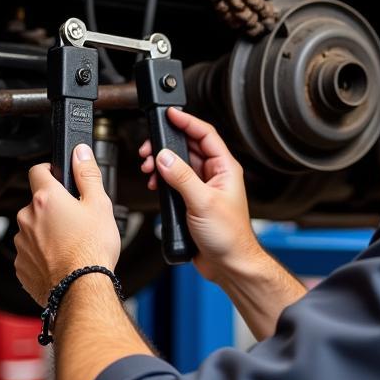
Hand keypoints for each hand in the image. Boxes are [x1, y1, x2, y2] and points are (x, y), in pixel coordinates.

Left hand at [14, 143, 121, 307]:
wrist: (81, 288)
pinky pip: (31, 252)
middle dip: (53, 207)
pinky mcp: (20, 265)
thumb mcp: (100, 204)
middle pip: (37, 202)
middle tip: (76, 219)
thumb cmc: (92, 249)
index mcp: (46, 199)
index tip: (60, 178)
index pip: (38, 170)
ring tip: (71, 243)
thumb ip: (87, 174)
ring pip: (33, 228)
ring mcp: (21, 243)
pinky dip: (43, 253)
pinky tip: (62, 259)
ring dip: (47, 231)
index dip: (50, 170)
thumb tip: (80, 152)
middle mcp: (27, 218)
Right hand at [139, 108, 261, 282]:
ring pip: (179, 165)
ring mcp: (203, 188)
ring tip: (149, 168)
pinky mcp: (193, 202)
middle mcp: (215, 175)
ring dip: (163, 164)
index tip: (170, 114)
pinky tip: (155, 184)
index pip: (205, 135)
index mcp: (225, 168)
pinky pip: (175, 183)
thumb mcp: (203, 203)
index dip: (187, 121)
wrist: (229, 264)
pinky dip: (163, 180)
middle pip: (189, 148)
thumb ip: (183, 178)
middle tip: (149, 149)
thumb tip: (165, 157)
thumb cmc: (230, 236)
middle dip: (167, 145)